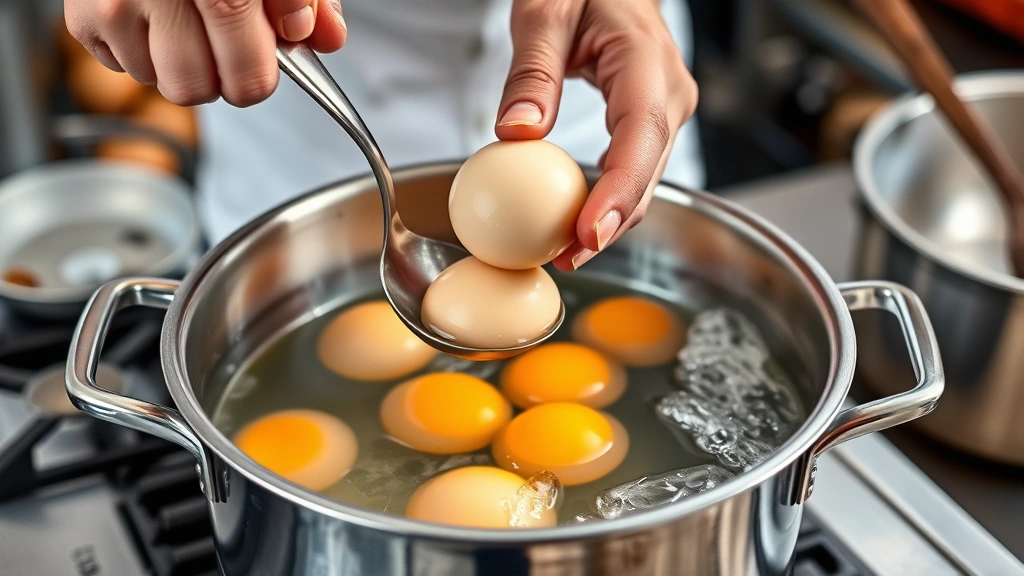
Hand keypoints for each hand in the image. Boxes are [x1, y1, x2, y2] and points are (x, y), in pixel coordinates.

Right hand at [65, 0, 347, 106]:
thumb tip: (323, 38)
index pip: (246, 68)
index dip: (258, 78)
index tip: (264, 70)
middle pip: (196, 87)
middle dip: (220, 76)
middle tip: (226, 41)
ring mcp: (115, 3)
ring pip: (159, 81)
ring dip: (179, 62)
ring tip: (186, 17)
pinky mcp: (82, 14)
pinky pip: (123, 64)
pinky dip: (142, 47)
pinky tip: (153, 12)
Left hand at [495, 0, 697, 270]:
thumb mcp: (545, 12)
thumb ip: (532, 73)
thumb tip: (517, 133)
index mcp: (646, 61)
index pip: (641, 136)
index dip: (618, 192)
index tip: (587, 233)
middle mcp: (668, 93)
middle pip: (648, 173)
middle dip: (610, 223)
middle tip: (564, 259)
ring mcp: (666, 110)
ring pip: (644, 180)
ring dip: (608, 219)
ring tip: (563, 251)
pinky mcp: (652, 123)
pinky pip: (634, 170)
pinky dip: (606, 200)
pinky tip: (575, 223)